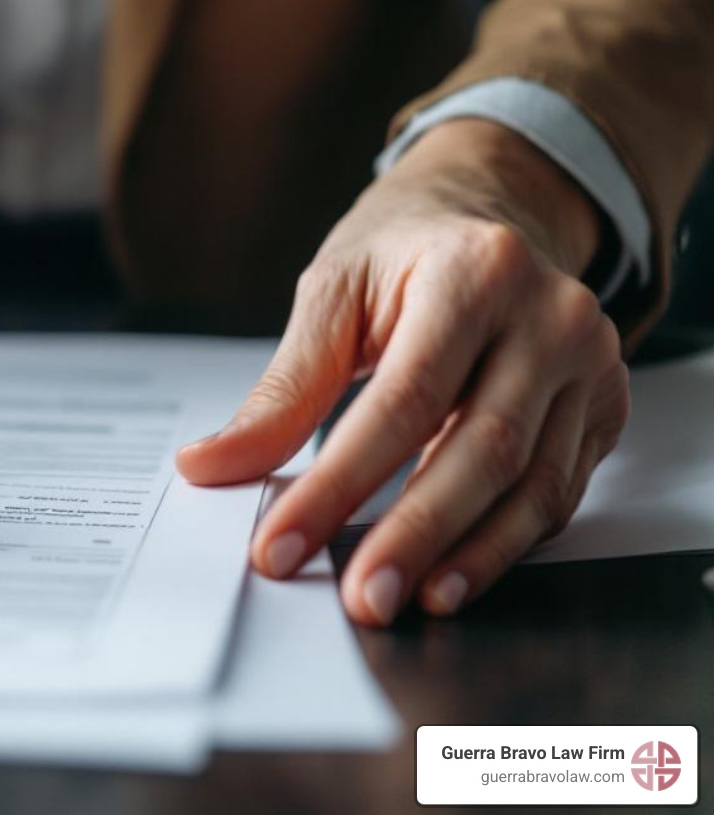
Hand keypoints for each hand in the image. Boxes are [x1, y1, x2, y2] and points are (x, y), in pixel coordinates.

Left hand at [176, 120, 630, 624]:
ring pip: (532, 483)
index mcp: (476, 272)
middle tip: (360, 597)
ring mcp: (589, 365)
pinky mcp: (602, 408)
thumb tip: (212, 465)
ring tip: (406, 598)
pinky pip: (557, 492)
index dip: (339, 483)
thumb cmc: (401, 253)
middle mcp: (550, 317)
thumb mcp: (331, 295)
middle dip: (413, 535)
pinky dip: (502, 542)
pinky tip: (453, 574)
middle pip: (481, 449)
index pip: (403, 400)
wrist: (486, 216)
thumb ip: (281, 389)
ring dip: (467, 556)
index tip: (282, 544)